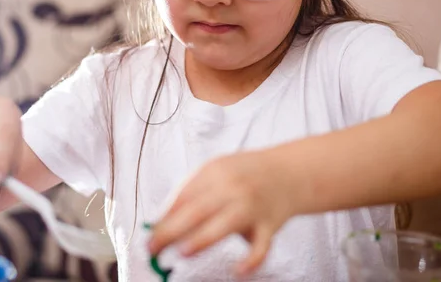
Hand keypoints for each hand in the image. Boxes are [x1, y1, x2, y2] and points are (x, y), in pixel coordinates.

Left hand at [148, 150, 298, 276]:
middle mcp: (233, 188)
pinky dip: (251, 260)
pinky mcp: (270, 225)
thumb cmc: (246, 174)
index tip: (151, 235)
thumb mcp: (218, 170)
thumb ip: (193, 190)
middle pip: (196, 211)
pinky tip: (237, 270)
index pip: (183, 197)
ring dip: (202, 239)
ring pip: (224, 225)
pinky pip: (261, 246)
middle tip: (154, 248)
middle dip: (171, 231)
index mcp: (216, 173)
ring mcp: (252, 207)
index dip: (164, 218)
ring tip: (183, 252)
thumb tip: (163, 220)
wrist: (290, 172)